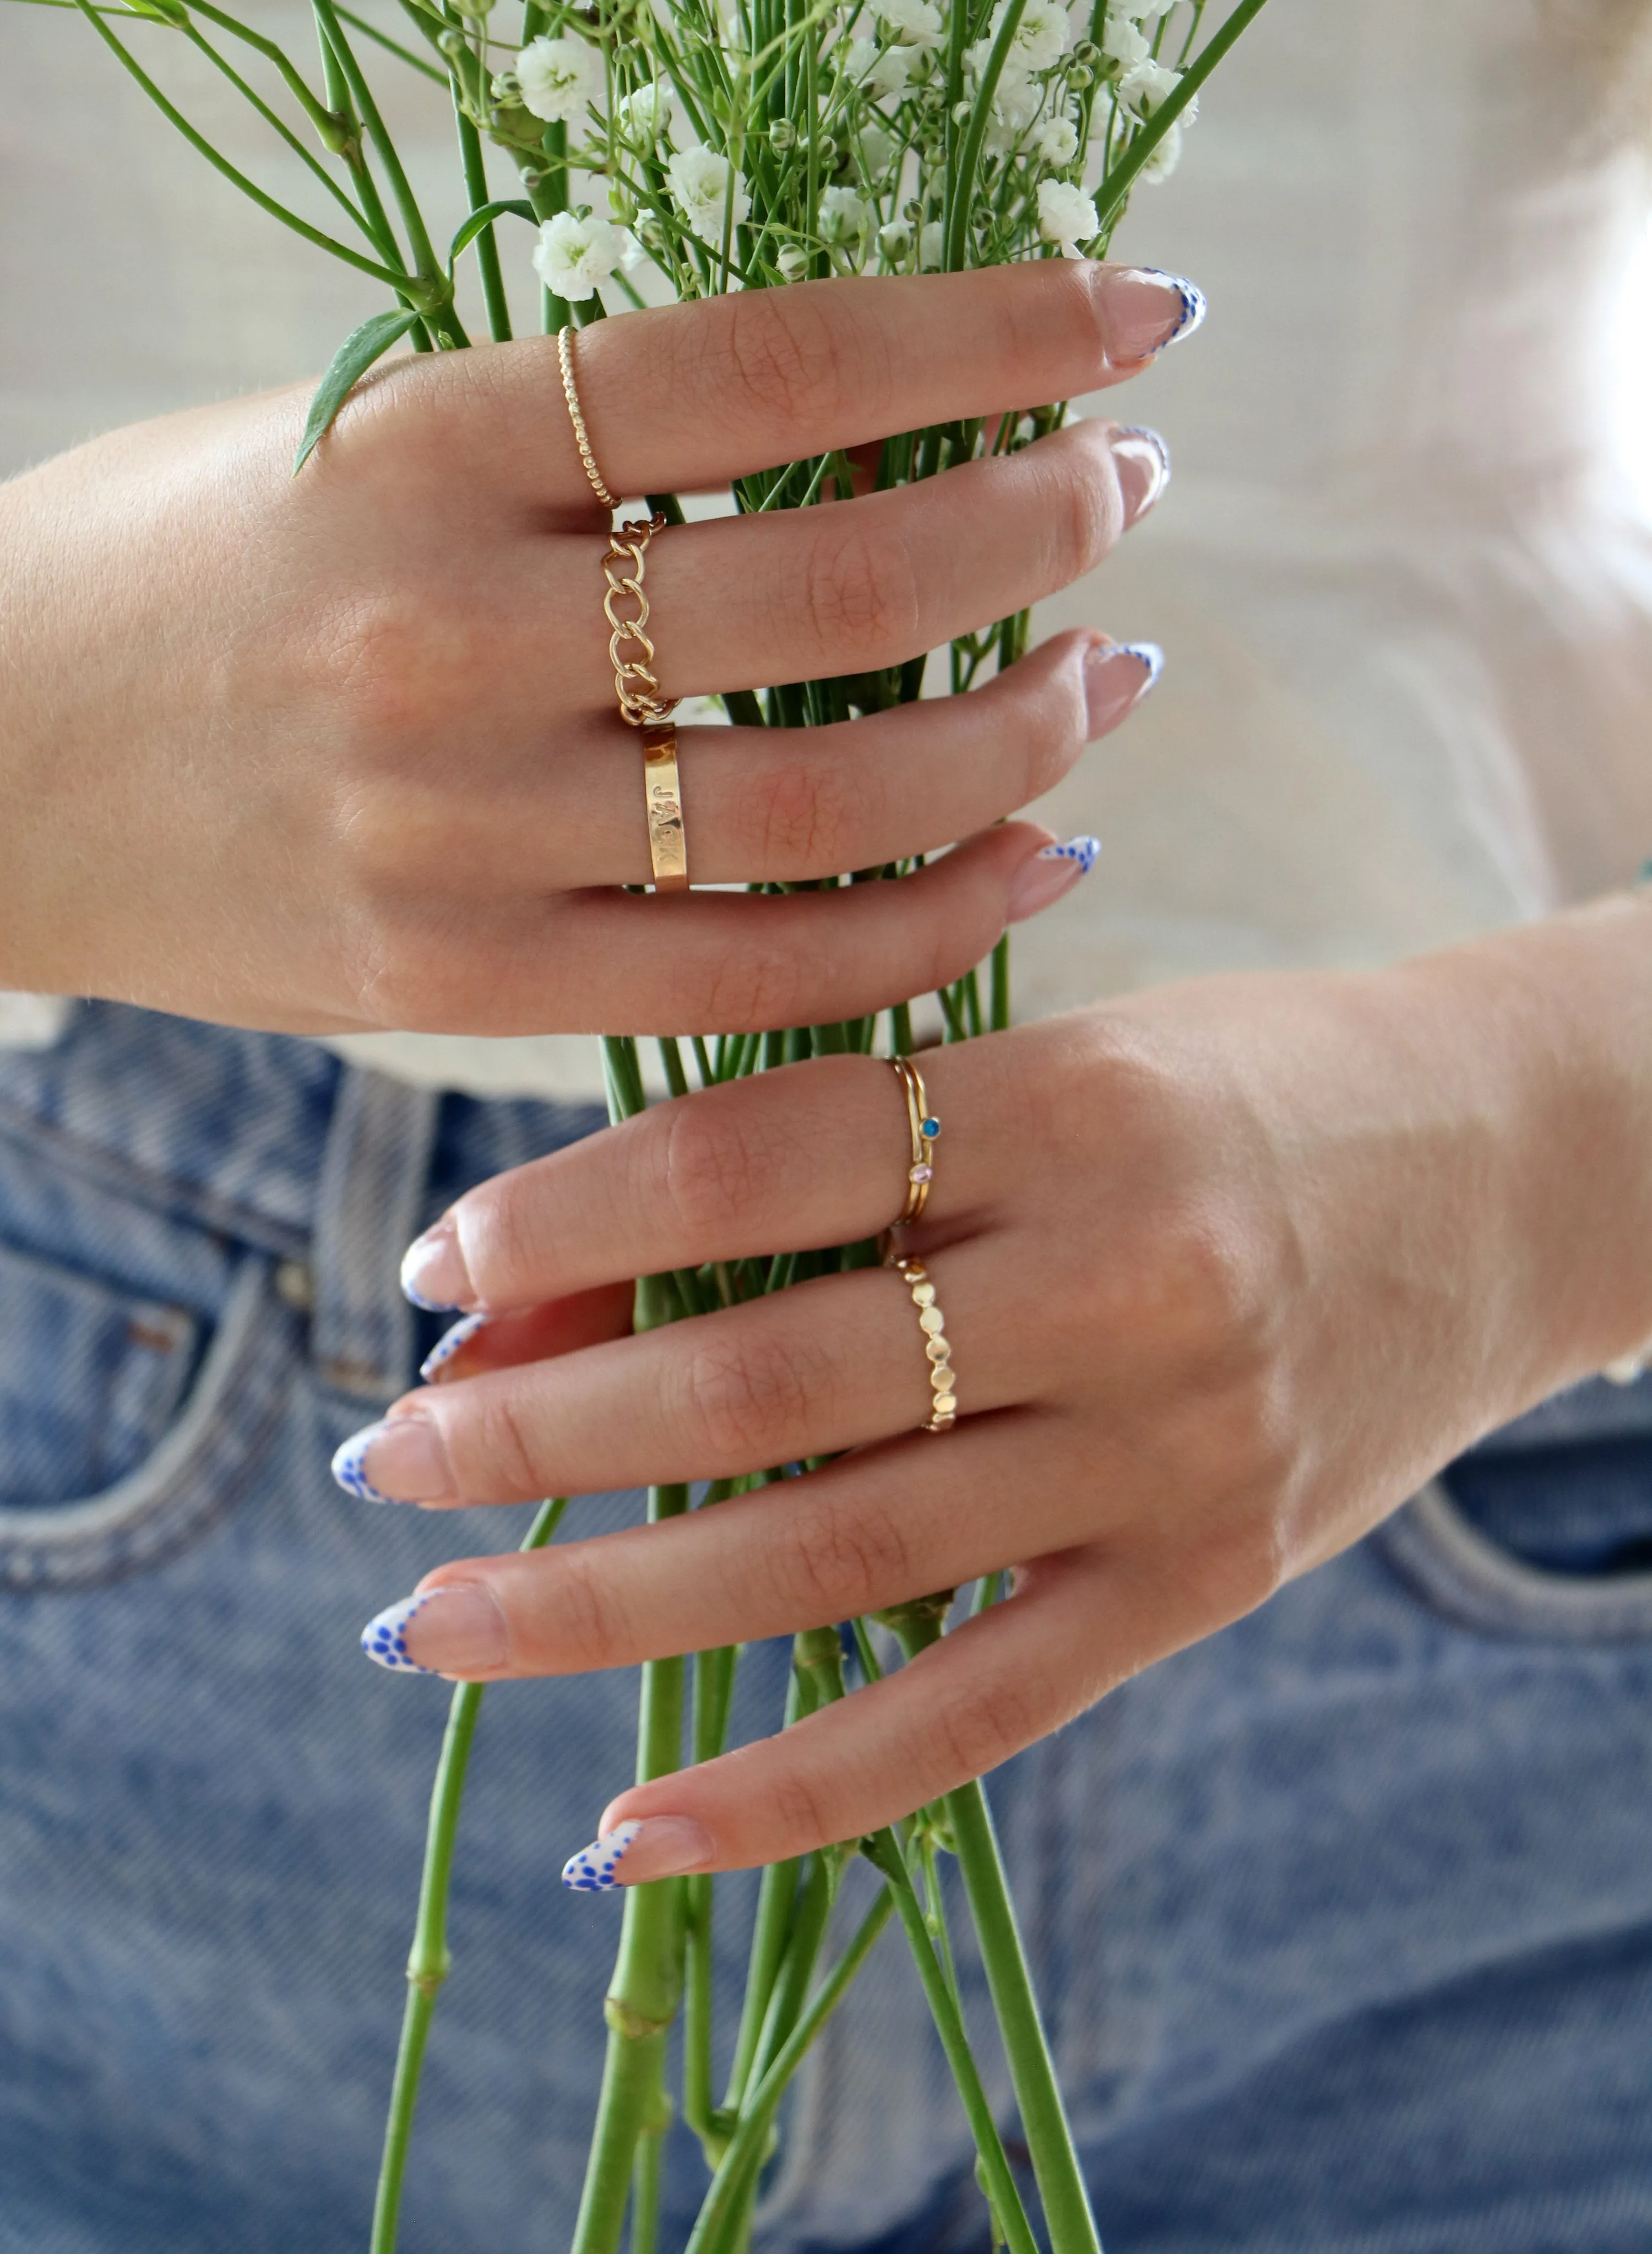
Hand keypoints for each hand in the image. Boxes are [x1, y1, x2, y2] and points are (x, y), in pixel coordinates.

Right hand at [0, 260, 1187, 1034]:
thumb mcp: (347, 436)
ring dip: (1025, 733)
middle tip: (1127, 491)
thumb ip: (569, 440)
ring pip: (829, 803)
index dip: (987, 328)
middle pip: (837, 590)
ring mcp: (452, 834)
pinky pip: (761, 976)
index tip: (1129, 312)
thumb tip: (857, 421)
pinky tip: (1041, 856)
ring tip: (1112, 674)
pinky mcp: (459, 989)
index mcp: (414, 445)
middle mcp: (441, 636)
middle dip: (1039, 526)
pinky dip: (936, 922)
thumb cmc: (182, 569)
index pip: (768, 363)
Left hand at [340, 900, 1651, 1874]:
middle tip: (386, 1466)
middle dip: (542, 1434)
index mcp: (1065, 1100)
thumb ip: (817, 1161)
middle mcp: (1121, 1277)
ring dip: (607, 1605)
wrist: (1521, 1167)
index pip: (752, 1159)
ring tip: (437, 1621)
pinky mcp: (1207, 1580)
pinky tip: (629, 1826)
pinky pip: (972, 1714)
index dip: (566, 1218)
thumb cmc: (1239, 1088)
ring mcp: (1172, 1448)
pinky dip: (791, 1790)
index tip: (430, 1274)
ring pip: (837, 1556)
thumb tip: (537, 1294)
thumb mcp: (1047, 1063)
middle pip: (767, 1381)